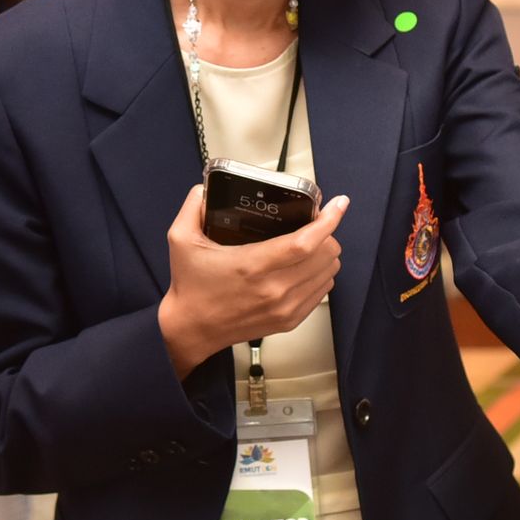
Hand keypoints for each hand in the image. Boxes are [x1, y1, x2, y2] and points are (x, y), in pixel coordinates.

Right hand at [156, 185, 349, 378]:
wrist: (191, 330)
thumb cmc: (190, 286)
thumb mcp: (180, 240)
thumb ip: (191, 208)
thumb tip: (204, 190)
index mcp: (253, 265)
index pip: (305, 242)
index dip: (328, 221)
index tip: (338, 204)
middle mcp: (274, 289)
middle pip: (325, 255)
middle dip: (326, 234)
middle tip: (314, 223)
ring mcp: (285, 308)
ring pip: (328, 273)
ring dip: (326, 255)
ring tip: (312, 244)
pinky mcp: (289, 320)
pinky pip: (322, 293)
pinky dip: (321, 276)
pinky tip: (307, 267)